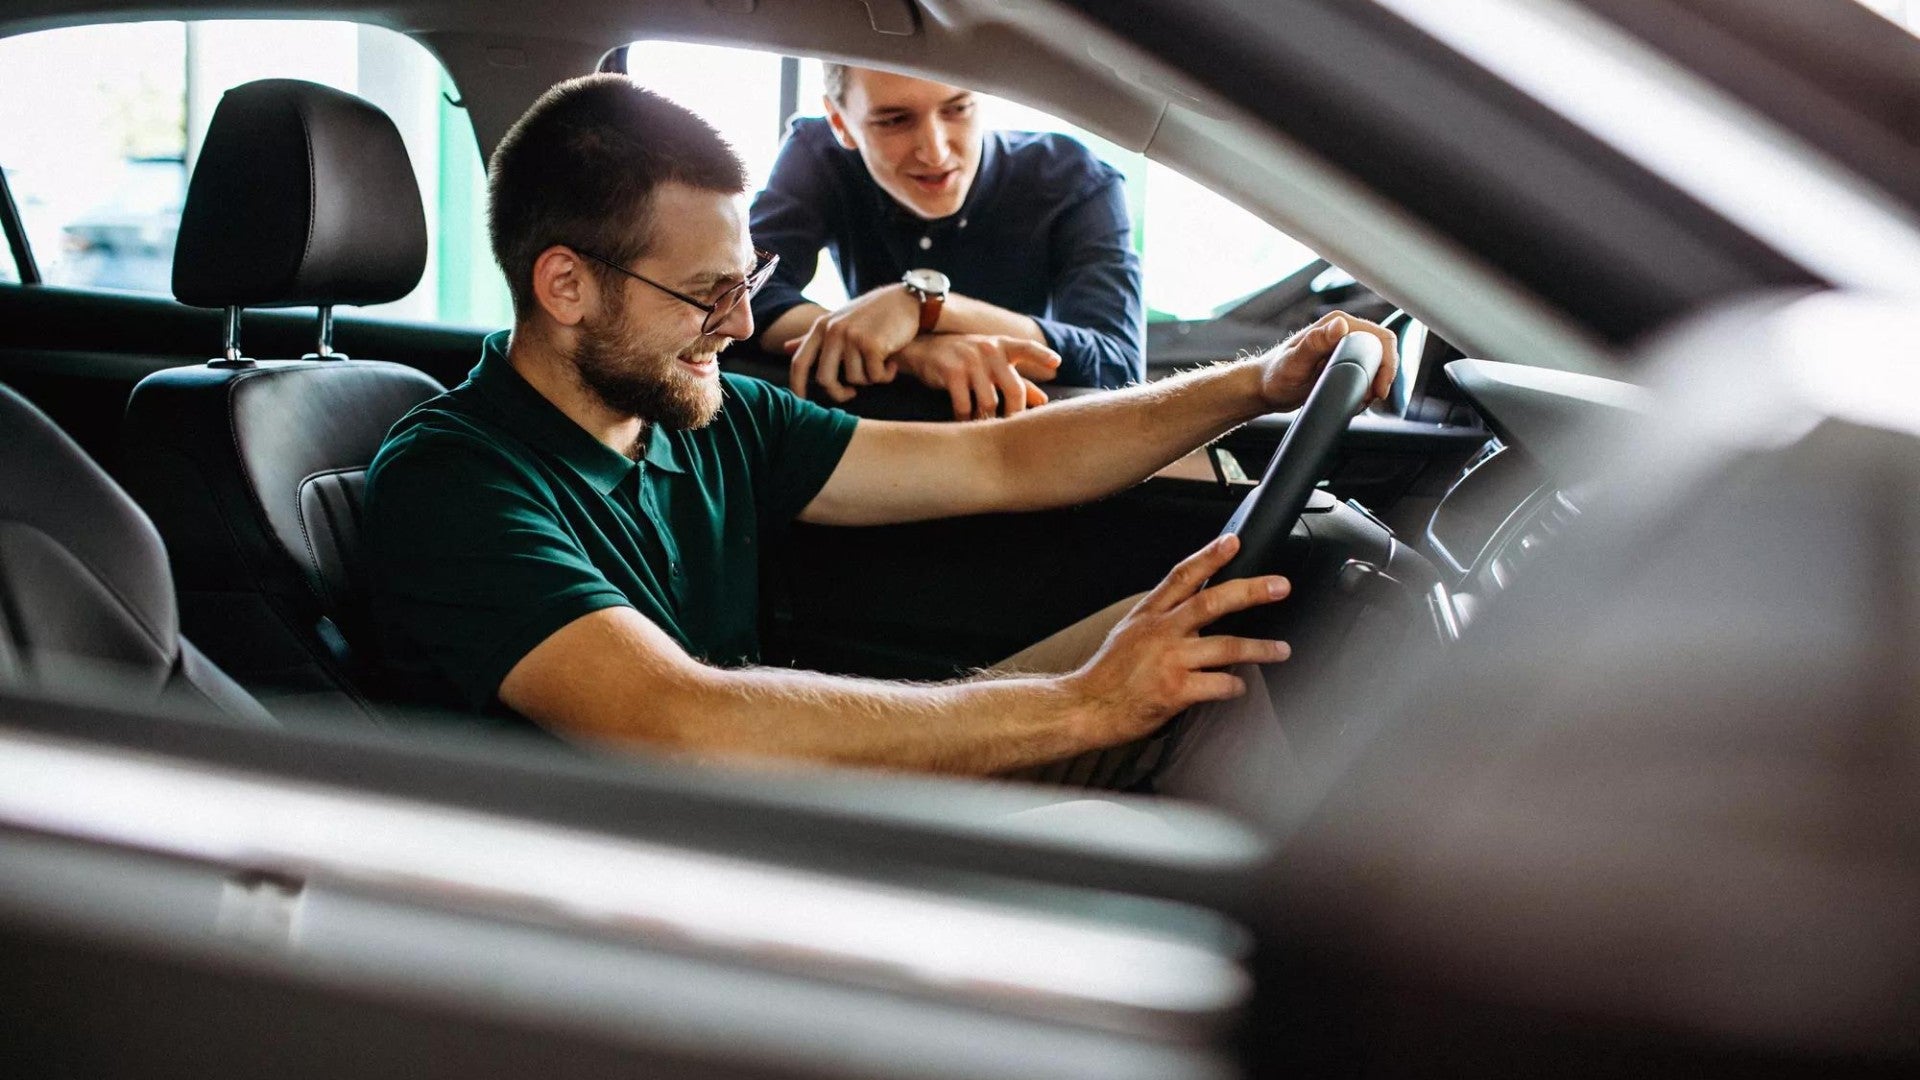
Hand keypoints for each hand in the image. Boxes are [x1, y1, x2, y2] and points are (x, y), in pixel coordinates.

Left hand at [784, 285, 922, 402]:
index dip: (797, 387)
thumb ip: (815, 337)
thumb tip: (785, 347)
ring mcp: (852, 337)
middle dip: (839, 393)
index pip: (799, 363)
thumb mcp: (840, 320)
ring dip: (870, 378)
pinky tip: (893, 363)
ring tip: (880, 362)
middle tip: (852, 394)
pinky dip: (886, 375)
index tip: (802, 403)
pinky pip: (875, 377)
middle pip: (825, 379)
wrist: (907, 299)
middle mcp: (833, 331)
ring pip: (855, 380)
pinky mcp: (872, 344)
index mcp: (821, 327)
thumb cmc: (873, 313)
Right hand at [894, 334, 1061, 419]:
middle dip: (1015, 415)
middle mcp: (989, 350)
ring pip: (989, 402)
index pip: (1026, 348)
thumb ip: (1018, 380)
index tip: (1057, 364)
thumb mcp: (992, 364)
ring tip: (984, 428)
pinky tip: (964, 424)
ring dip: (987, 420)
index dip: (1042, 356)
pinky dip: (965, 419)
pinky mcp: (951, 372)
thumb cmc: (965, 359)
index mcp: (1002, 346)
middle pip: (1014, 389)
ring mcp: (970, 360)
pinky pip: (964, 405)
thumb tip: (1043, 400)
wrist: (923, 349)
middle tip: (1012, 431)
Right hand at [1062, 534, 1291, 747]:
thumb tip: (1195, 611)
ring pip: (1227, 647)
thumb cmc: (1108, 674)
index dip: (1210, 556)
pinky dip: (1235, 686)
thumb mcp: (1128, 632)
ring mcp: (1170, 661)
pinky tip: (1239, 687)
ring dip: (1260, 649)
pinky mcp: (1176, 691)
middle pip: (1212, 602)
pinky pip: (1219, 685)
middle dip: (1251, 591)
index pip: (1183, 576)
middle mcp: (1161, 632)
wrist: (1086, 707)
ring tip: (1281, 650)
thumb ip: (1161, 618)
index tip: (1234, 542)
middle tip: (1280, 586)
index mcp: (1149, 614)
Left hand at [1255, 310, 1398, 411]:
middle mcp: (1343, 331)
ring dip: (1375, 384)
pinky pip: (1367, 372)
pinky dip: (1367, 387)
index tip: (1378, 388)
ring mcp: (1344, 346)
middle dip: (1383, 376)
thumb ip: (1316, 343)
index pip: (1379, 337)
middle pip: (1382, 351)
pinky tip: (1354, 399)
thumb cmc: (1274, 376)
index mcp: (1335, 324)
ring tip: (1359, 400)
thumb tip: (1340, 325)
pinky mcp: (1343, 361)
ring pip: (1377, 363)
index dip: (1387, 363)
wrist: (1264, 389)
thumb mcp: (1294, 362)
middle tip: (1369, 398)